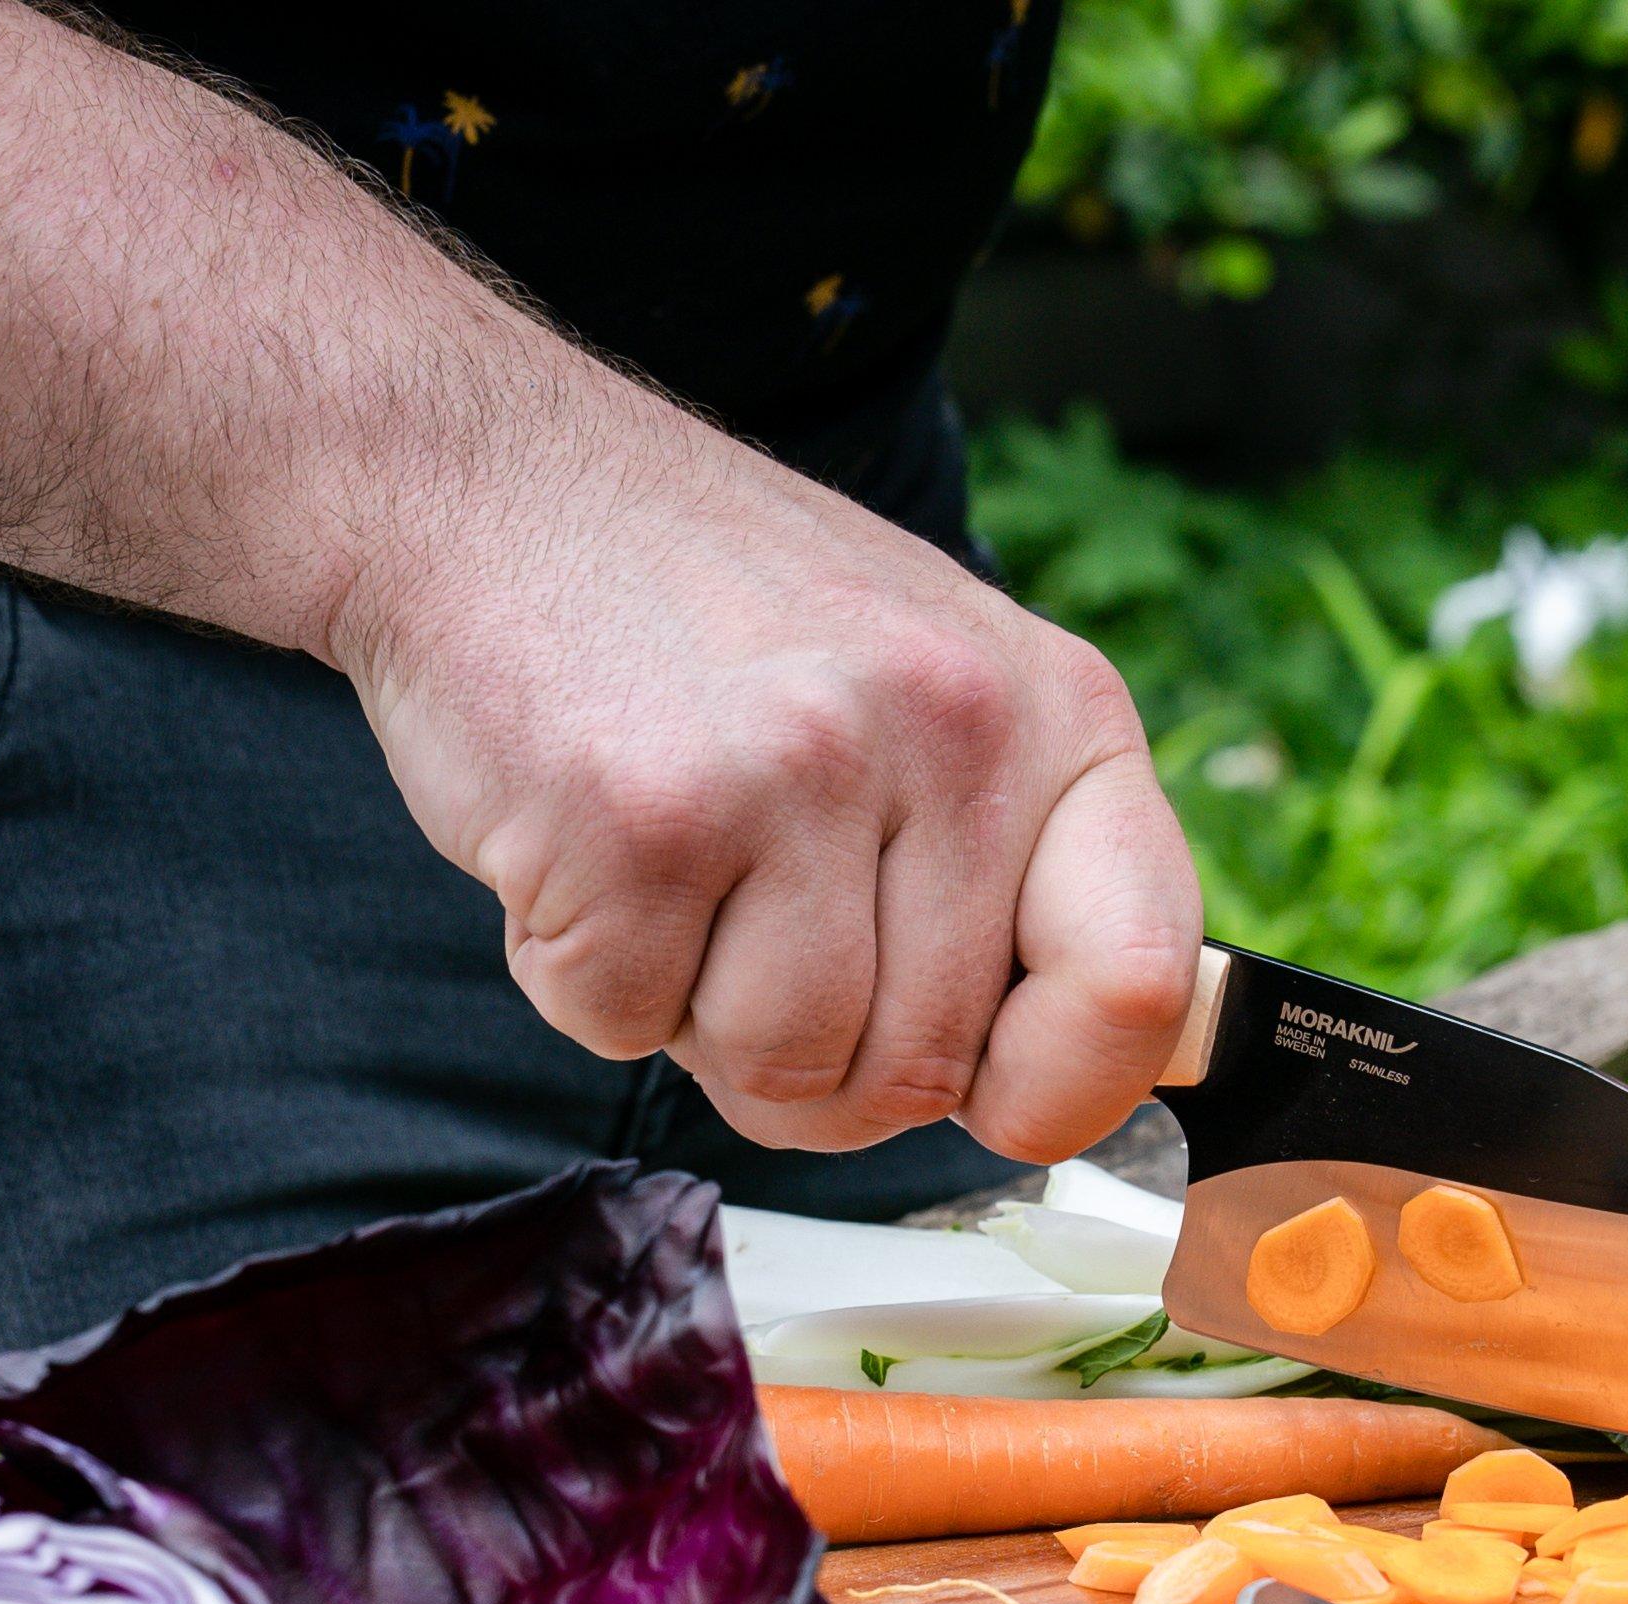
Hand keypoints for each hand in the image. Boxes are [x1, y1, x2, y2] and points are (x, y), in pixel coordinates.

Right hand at [326, 375, 1201, 1161]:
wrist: (486, 483)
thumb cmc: (713, 618)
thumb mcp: (932, 692)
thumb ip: (1009, 869)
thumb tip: (1063, 1086)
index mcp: (1054, 709)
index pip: (1142, 984)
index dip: (1064, 1092)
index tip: (992, 1097)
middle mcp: (951, 727)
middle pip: (922, 1072)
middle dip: (819, 1065)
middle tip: (747, 937)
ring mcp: (799, 768)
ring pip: (783, 1071)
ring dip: (696, 1023)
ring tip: (668, 873)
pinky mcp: (643, 818)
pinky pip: (627, 1027)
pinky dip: (578, 976)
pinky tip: (580, 847)